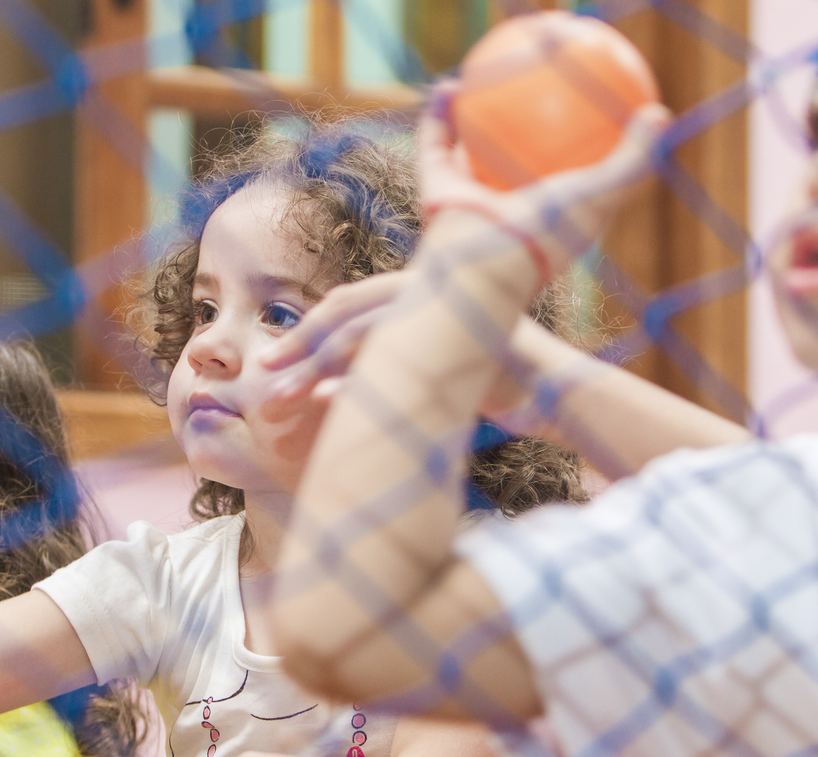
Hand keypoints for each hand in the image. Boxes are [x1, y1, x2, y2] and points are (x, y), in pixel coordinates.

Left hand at [261, 274, 540, 434]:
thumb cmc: (494, 377)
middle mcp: (419, 296)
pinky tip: (328, 402)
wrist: (555, 387)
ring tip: (281, 396)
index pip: (347, 305)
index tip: (270, 361)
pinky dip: (357, 382)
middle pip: (344, 314)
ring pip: (360, 336)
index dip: (306, 331)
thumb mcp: (436, 361)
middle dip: (298, 344)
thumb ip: (391, 361)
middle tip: (261, 371)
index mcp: (413, 294)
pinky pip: (395, 363)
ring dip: (315, 366)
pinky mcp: (455, 346)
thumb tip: (338, 387)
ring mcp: (437, 317)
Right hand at [419, 81, 669, 284]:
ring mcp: (473, 198)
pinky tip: (453, 83)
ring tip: (487, 70)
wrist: (482, 266)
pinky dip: (439, 115)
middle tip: (539, 80)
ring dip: (475, 109)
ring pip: (471, 145)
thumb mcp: (600, 194)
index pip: (573, 170)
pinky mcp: (439, 192)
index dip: (581, 139)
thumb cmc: (545, 235)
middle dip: (525, 120)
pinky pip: (437, 144)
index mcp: (551, 210)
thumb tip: (664, 112)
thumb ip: (632, 159)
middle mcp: (511, 204)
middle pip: (518, 153)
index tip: (590, 103)